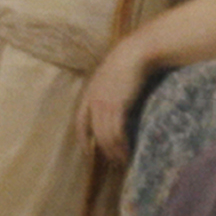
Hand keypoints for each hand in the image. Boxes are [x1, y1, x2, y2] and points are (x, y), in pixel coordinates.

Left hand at [78, 41, 154, 165]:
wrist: (135, 53)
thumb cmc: (127, 62)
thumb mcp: (110, 78)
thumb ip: (107, 92)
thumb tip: (113, 106)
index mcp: (89, 94)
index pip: (80, 122)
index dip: (82, 139)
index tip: (87, 151)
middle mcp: (93, 101)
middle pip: (94, 133)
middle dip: (103, 150)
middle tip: (112, 162)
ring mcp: (104, 104)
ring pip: (105, 136)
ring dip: (114, 151)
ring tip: (123, 161)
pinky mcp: (117, 107)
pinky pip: (116, 133)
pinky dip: (121, 145)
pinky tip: (127, 151)